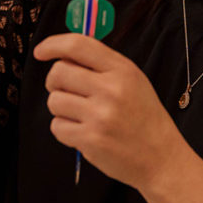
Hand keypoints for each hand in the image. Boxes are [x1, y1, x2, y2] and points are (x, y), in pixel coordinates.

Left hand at [33, 33, 184, 189]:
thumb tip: (62, 55)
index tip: (40, 52)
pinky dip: (65, 130)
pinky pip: (57, 126)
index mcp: (122, 70)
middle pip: (59, 72)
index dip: (52, 45)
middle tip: (66, 92)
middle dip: (55, 82)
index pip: (78, 45)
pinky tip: (83, 133)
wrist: (161, 158)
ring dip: (61, 109)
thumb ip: (101, 66)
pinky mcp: (91, 139)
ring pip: (54, 101)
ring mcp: (100, 115)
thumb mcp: (132, 81)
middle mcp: (111, 89)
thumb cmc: (143, 117)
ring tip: (81, 116)